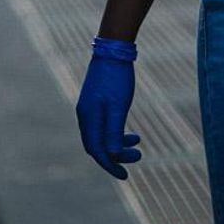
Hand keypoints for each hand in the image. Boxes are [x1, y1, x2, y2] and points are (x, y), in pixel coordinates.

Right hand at [76, 53, 142, 179]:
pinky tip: (129, 130)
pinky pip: (104, 123)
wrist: (114, 49)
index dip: (110, 165)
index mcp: (88, 118)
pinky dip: (116, 130)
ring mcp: (89, 107)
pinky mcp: (96, 99)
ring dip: (118, 142)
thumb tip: (111, 155)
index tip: (126, 174)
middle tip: (137, 157)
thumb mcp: (118, 106)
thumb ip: (113, 132)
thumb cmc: (117, 78)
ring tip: (138, 142)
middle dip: (116, 155)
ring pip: (102, 134)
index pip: (97, 150)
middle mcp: (85, 115)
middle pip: (97, 145)